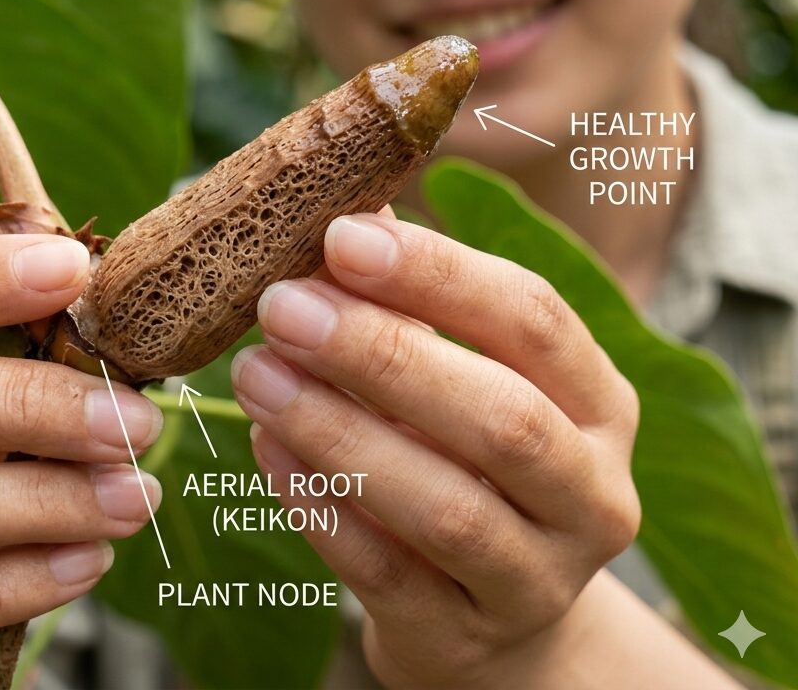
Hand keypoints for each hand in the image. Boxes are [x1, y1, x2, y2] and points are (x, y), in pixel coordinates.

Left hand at [231, 213, 640, 689]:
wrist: (492, 612)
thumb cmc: (469, 461)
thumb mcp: (465, 376)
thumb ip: (414, 305)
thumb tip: (349, 215)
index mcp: (597, 401)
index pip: (533, 318)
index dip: (437, 272)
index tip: (341, 235)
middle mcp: (590, 492)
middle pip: (502, 417)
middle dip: (381, 353)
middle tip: (281, 305)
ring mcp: (537, 578)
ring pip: (446, 507)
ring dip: (338, 430)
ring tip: (256, 373)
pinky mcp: (467, 640)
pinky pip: (388, 576)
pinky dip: (321, 508)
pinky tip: (266, 450)